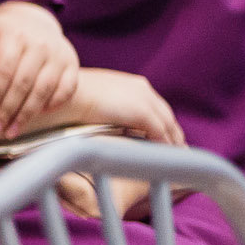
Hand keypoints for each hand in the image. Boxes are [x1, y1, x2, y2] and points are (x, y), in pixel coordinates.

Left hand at [0, 1, 79, 137]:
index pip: (4, 68)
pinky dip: (51, 106)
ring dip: (26, 114)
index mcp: (16, 35)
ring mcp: (60, 56)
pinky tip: (34, 119)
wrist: (37, 22)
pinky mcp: (73, 66)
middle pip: (24, 83)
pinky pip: (66, 90)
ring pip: (44, 90)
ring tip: (10, 132)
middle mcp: (41, 45)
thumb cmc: (5, 32)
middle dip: (7, 110)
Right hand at [50, 67, 184, 146]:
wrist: (66, 96)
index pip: (156, 107)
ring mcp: (144, 99)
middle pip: (167, 116)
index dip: (162, 125)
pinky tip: (165, 159)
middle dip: (173, 135)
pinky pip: (161, 133)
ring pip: (168, 126)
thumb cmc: (70, 99)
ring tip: (176, 161)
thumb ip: (109, 108)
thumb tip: (108, 122)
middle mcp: (142, 88)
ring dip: (173, 143)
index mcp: (133, 84)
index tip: (166, 140)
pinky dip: (165, 146)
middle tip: (179, 154)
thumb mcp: (95, 99)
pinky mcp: (142, 112)